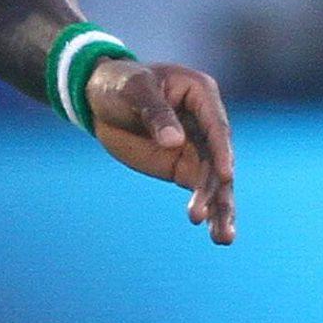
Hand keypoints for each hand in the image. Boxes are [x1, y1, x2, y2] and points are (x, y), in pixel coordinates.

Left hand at [86, 60, 235, 244]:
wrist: (97, 98)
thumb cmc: (118, 83)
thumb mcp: (133, 90)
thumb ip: (155, 113)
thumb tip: (175, 142)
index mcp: (201, 94)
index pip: (216, 127)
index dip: (221, 151)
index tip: (224, 176)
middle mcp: (206, 122)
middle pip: (218, 159)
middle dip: (218, 190)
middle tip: (210, 217)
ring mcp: (197, 147)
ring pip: (214, 180)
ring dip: (219, 208)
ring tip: (223, 238)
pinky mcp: (183, 166)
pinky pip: (199, 189)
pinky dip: (207, 209)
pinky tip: (216, 233)